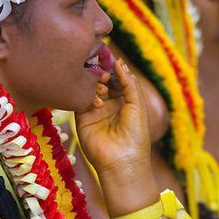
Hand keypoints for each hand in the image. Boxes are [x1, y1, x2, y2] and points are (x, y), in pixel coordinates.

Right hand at [76, 60, 151, 176]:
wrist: (122, 161)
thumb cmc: (136, 134)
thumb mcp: (138, 104)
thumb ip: (129, 82)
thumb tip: (119, 62)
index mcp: (125, 100)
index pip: (116, 78)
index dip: (113, 68)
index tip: (109, 57)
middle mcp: (109, 104)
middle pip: (102, 81)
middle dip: (103, 74)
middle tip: (104, 72)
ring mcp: (94, 110)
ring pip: (90, 88)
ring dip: (96, 85)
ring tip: (103, 89)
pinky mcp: (82, 118)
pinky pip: (80, 100)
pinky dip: (87, 96)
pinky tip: (97, 102)